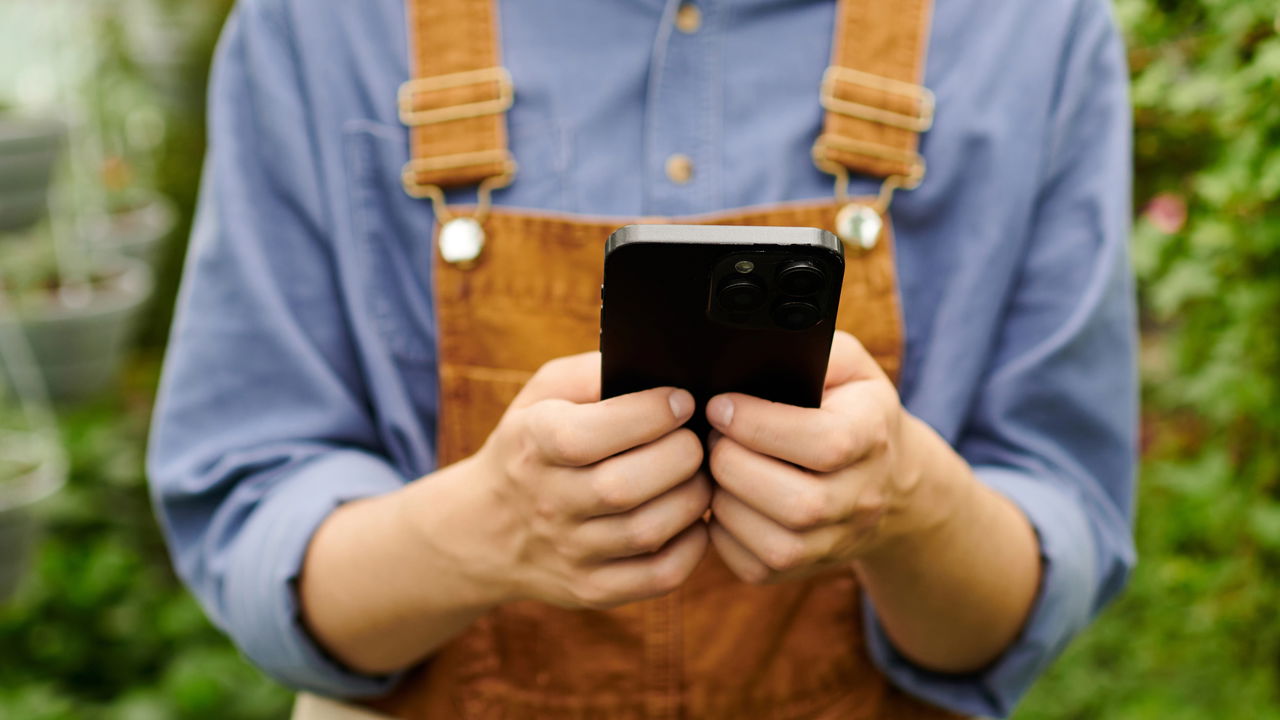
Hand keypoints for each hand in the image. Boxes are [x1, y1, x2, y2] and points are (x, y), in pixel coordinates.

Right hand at [462, 352, 709, 609]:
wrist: (485, 528)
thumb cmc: (533, 443)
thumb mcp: (543, 393)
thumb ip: (592, 372)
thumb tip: (655, 367)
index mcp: (532, 444)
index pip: (589, 435)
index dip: (647, 415)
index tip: (681, 401)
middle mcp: (546, 502)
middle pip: (624, 487)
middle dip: (680, 456)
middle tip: (697, 440)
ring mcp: (568, 553)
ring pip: (647, 532)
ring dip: (693, 498)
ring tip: (699, 476)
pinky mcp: (591, 590)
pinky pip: (658, 577)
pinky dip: (693, 547)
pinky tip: (695, 520)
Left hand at [705, 331, 947, 584]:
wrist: (887, 478)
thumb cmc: (848, 406)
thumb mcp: (844, 364)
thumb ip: (809, 349)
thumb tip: (751, 348)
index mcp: (871, 435)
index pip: (824, 443)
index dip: (761, 425)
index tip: (720, 404)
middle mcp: (862, 497)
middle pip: (798, 504)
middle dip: (735, 465)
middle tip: (710, 437)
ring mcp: (837, 541)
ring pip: (776, 543)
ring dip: (725, 503)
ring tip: (711, 468)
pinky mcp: (803, 568)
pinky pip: (755, 566)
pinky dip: (723, 535)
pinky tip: (719, 499)